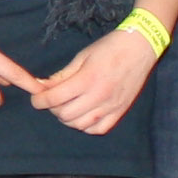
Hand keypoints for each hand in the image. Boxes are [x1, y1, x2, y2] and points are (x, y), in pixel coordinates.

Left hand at [27, 24, 159, 135]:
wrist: (141, 47)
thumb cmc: (110, 48)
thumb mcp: (82, 57)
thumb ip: (62, 75)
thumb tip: (42, 86)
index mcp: (87, 79)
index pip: (55, 98)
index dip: (39, 101)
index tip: (36, 99)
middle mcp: (99, 96)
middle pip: (65, 115)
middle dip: (53, 109)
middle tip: (53, 100)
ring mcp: (111, 106)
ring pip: (80, 125)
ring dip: (68, 118)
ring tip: (68, 106)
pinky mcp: (120, 112)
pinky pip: (98, 129)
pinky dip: (86, 126)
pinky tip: (84, 115)